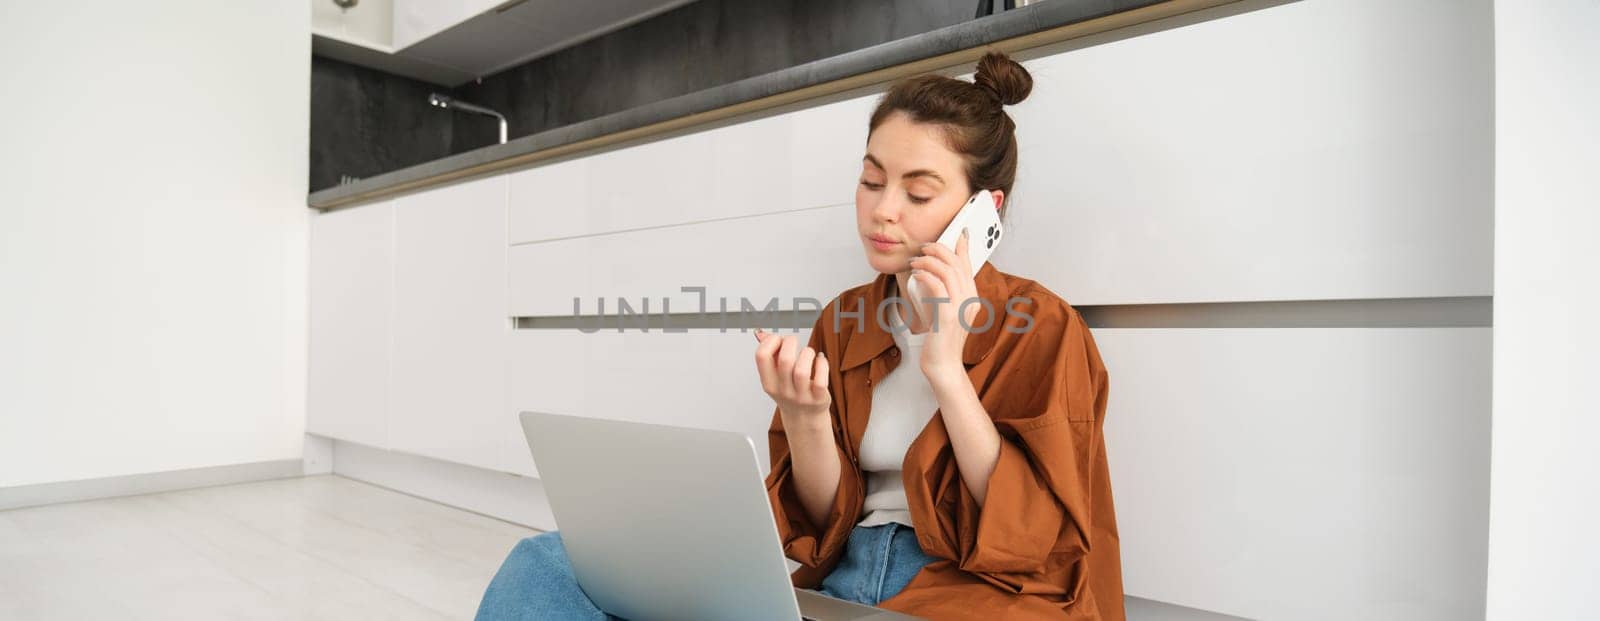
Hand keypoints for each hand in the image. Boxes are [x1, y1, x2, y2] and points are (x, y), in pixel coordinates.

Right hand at [753, 328, 831, 429]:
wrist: (805, 418)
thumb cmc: (790, 392)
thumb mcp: (775, 376)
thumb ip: (769, 354)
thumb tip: (761, 334)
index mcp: (769, 382)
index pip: (762, 356)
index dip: (771, 340)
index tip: (778, 340)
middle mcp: (783, 390)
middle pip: (785, 360)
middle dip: (790, 342)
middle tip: (794, 342)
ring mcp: (801, 395)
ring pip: (802, 370)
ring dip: (807, 353)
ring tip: (808, 353)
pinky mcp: (818, 397)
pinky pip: (820, 379)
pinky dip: (822, 364)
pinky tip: (820, 360)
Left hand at [908, 228, 979, 376]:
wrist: (943, 366)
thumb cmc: (941, 341)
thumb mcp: (945, 312)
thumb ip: (944, 295)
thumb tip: (932, 275)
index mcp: (972, 298)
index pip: (969, 266)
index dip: (963, 247)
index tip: (957, 234)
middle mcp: (970, 301)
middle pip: (958, 264)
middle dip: (940, 250)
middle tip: (924, 248)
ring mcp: (960, 308)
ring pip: (948, 272)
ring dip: (929, 261)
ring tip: (916, 261)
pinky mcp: (948, 316)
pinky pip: (938, 287)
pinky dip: (926, 276)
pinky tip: (917, 274)